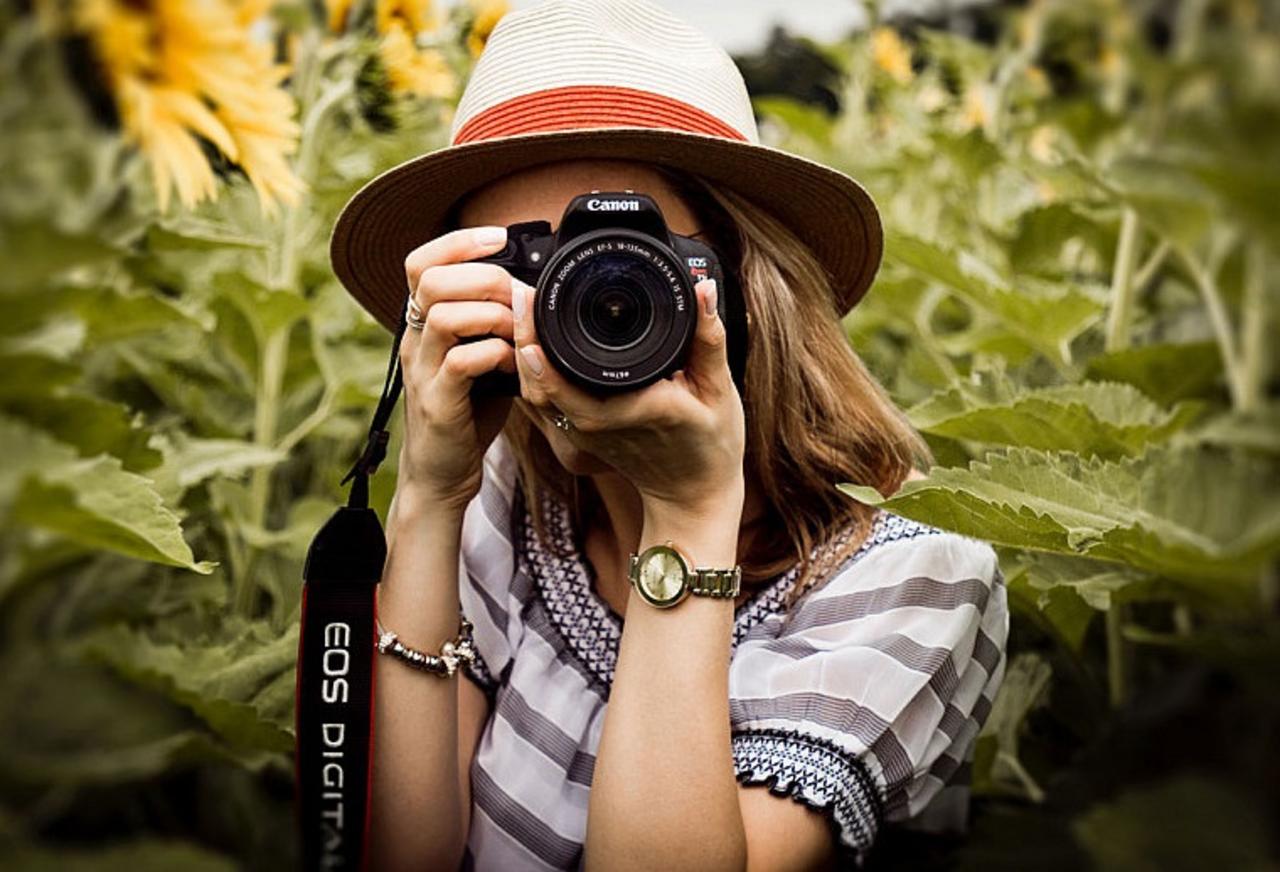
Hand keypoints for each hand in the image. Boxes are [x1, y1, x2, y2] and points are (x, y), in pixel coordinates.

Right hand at [396, 225, 517, 512]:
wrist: (442, 473)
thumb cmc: (468, 411)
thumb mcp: (481, 357)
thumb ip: (496, 324)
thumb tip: (535, 292)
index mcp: (422, 324)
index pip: (420, 262)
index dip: (458, 241)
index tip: (499, 236)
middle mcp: (414, 341)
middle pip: (431, 280)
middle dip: (485, 277)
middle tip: (518, 296)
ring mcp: (421, 372)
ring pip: (444, 315)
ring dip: (492, 315)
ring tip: (518, 332)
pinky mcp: (437, 403)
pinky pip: (461, 362)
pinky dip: (495, 355)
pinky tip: (513, 366)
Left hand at [511, 276, 745, 523]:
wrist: (693, 494)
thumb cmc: (712, 445)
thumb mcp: (719, 389)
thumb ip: (709, 338)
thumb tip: (703, 289)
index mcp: (633, 410)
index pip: (570, 383)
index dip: (541, 349)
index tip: (532, 303)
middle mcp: (599, 426)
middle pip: (539, 384)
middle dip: (523, 336)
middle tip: (522, 292)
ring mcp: (585, 434)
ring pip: (535, 395)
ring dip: (523, 352)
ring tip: (523, 308)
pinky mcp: (579, 436)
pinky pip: (545, 403)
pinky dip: (532, 372)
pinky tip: (532, 341)